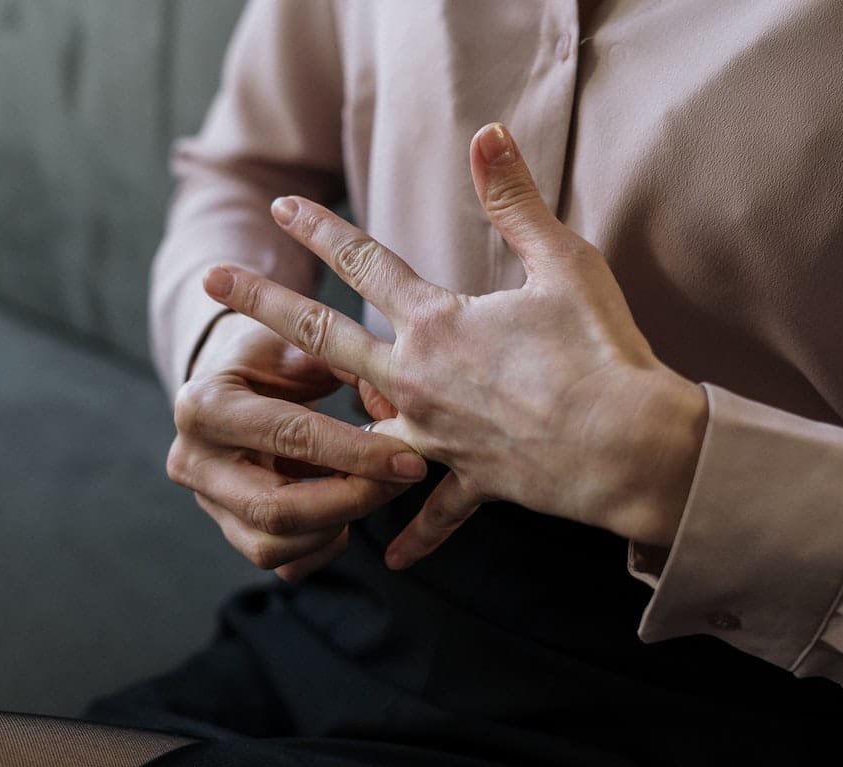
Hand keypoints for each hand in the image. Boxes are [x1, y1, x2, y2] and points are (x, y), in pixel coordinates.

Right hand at [167, 311, 427, 579]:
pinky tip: (345, 509)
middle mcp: (193, 461)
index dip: (357, 452)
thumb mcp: (301, 344)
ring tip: (374, 489)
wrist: (226, 381)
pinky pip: (283, 563)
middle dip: (350, 501)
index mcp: (204, 404)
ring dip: (338, 526)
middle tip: (401, 482)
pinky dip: (324, 543)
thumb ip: (352, 368)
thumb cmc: (269, 359)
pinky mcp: (228, 531)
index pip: (290, 437)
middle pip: (275, 509)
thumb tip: (401, 416)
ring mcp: (206, 503)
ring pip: (275, 547)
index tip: (409, 458)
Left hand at [203, 123, 707, 568]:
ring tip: (280, 428)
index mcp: (437, 324)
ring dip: (318, 429)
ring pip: (360, 431)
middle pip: (324, 338)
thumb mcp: (562, 262)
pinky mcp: (472, 482)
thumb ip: (515, 200)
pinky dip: (415, 534)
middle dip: (264, 306)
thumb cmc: (600, 352)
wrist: (631, 449)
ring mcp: (438, 438)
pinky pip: (434, 513)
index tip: (279, 205)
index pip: (363, 262)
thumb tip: (487, 133)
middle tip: (211, 284)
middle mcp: (419, 381)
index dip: (320, 229)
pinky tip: (390, 559)